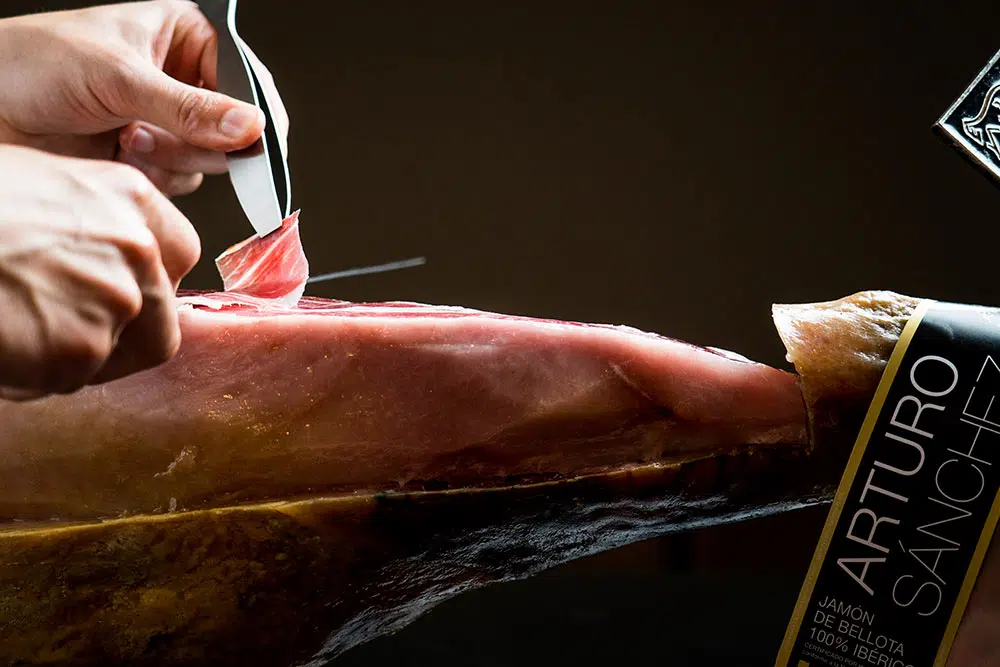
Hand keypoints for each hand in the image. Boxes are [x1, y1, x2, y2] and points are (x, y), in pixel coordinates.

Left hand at [0, 0, 288, 196]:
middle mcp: (182, 77)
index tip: (251, 144)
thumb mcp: (121, 78)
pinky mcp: (149, 156)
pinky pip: (182, 180)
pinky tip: (119, 153)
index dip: (252, 115)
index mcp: (185, 35)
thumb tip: (251, 129)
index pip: (246, 78)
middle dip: (198, 139)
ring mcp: (168, 120)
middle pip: (234, 126)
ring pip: (210, 159)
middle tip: (164, 133)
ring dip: (171, 157)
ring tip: (127, 137)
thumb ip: (191, 109)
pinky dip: (154, 174)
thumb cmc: (35, 65)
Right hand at [0, 145, 200, 399]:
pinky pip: (67, 381)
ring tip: (14, 330)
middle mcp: (135, 247)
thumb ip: (90, 223)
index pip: (178, 254)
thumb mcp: (36, 183)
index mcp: (127, 197)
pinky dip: (32, 377)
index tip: (124, 294)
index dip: (151, 282)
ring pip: (115, 356)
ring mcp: (114, 300)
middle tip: (60, 331)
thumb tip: (104, 263)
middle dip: (119, 336)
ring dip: (72, 358)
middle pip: (161, 319)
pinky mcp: (80, 349)